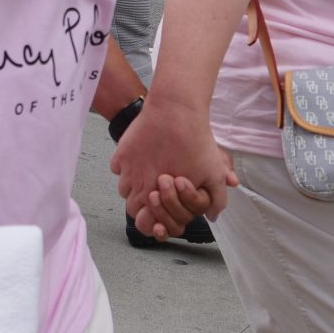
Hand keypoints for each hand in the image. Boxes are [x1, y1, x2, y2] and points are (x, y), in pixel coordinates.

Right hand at [111, 102, 237, 238]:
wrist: (177, 109)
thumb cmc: (195, 141)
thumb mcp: (214, 173)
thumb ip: (216, 200)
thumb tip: (212, 215)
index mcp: (156, 196)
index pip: (146, 222)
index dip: (155, 218)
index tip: (164, 206)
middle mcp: (137, 185)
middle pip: (132, 207)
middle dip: (145, 203)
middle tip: (159, 190)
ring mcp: (127, 168)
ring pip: (124, 188)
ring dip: (135, 185)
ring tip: (150, 173)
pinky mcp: (121, 151)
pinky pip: (117, 167)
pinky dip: (127, 166)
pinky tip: (142, 158)